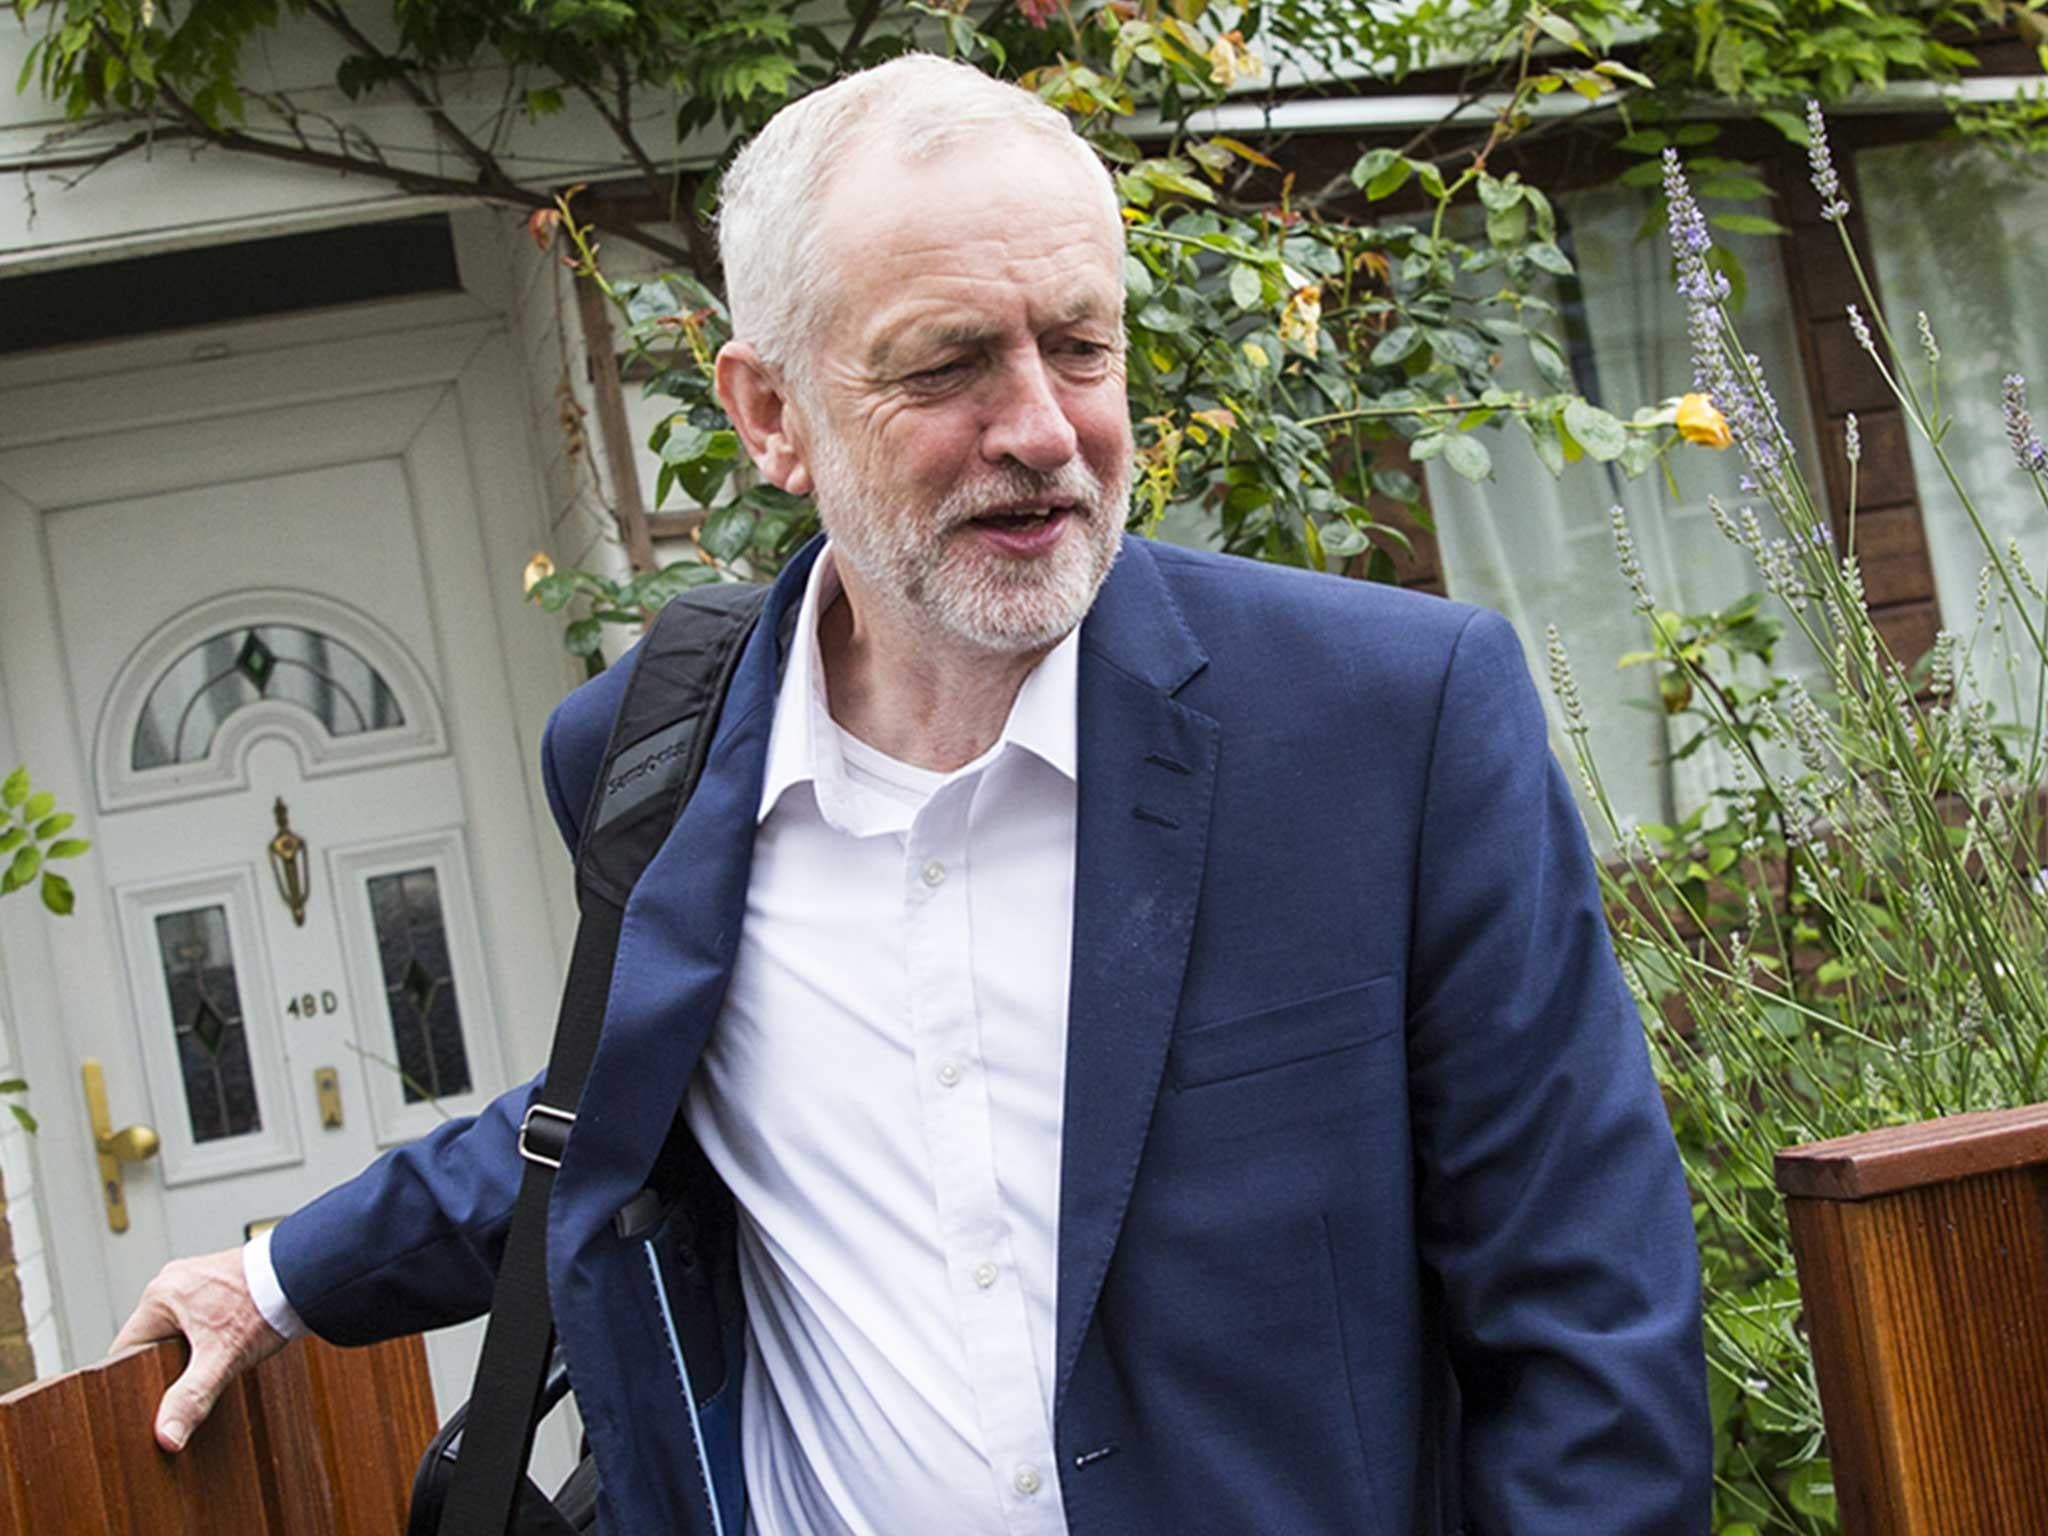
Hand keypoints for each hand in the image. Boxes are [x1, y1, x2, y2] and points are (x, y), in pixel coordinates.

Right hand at [110, 1248, 286, 1452]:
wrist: (309, 1274)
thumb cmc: (265, 1305)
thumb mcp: (223, 1358)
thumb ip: (192, 1397)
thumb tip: (166, 1438)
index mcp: (159, 1296)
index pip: (124, 1350)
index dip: (130, 1382)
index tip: (139, 1409)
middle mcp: (173, 1282)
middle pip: (151, 1341)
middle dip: (162, 1369)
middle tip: (175, 1398)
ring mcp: (197, 1280)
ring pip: (177, 1331)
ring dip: (187, 1354)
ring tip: (200, 1376)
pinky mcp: (221, 1283)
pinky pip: (199, 1319)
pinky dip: (205, 1338)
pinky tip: (219, 1354)